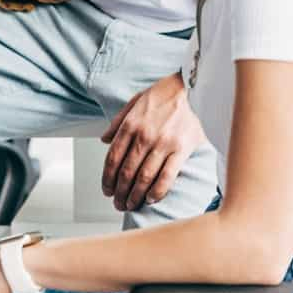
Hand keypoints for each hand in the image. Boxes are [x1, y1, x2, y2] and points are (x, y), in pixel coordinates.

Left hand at [101, 72, 205, 211]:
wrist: (188, 87)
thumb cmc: (160, 96)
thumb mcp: (132, 104)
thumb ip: (117, 123)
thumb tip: (103, 140)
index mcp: (129, 126)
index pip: (113, 159)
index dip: (107, 178)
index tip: (107, 191)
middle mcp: (144, 136)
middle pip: (126, 171)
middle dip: (120, 192)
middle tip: (118, 204)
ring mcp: (163, 143)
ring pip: (144, 177)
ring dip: (136, 195)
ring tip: (132, 205)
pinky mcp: (182, 148)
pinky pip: (167, 175)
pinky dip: (157, 190)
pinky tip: (151, 199)